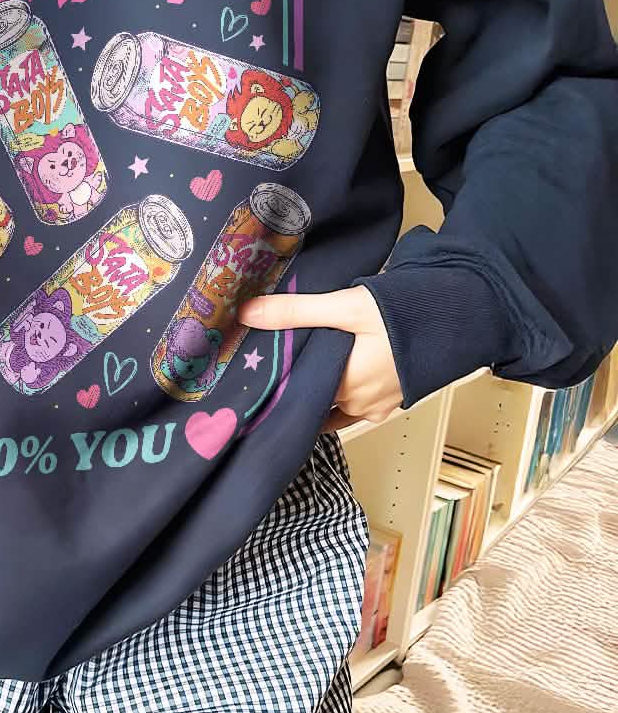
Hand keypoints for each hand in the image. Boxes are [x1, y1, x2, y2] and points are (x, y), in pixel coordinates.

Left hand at [238, 285, 401, 431]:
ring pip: (332, 402)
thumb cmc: (409, 312)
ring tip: (298, 362)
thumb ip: (296, 311)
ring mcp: (378, 406)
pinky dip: (339, 390)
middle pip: (312, 398)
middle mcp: (360, 405)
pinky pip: (353, 404)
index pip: (294, 395)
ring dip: (317, 386)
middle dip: (293, 381)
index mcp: (345, 388)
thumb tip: (247, 314)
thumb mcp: (347, 306)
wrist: (464, 313)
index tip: (251, 370)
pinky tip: (330, 369)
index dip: (273, 382)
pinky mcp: (391, 400)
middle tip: (270, 360)